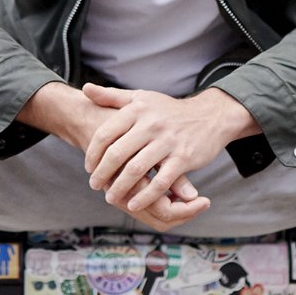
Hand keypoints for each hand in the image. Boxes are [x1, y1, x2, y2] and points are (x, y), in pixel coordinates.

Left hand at [81, 84, 253, 227]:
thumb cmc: (169, 110)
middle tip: (94, 185)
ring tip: (110, 197)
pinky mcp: (184, 158)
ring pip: (136, 169)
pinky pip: (161, 182)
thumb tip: (85, 89)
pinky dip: (145, 196)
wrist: (210, 116)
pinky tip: (134, 205)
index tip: (89, 166)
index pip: (106, 134)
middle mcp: (151, 124)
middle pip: (117, 153)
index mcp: (138, 109)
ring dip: (120, 187)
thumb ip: (112, 96)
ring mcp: (168, 141)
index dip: (93, 153)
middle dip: (102, 173)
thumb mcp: (141, 98)